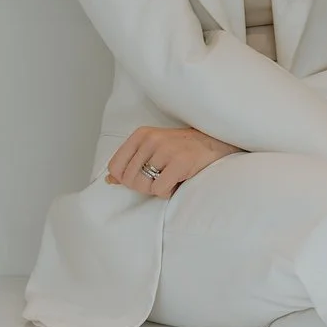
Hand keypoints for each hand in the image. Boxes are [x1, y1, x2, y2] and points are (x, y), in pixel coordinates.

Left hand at [108, 125, 237, 197]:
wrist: (216, 143)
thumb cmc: (184, 149)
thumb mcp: (153, 149)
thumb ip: (131, 162)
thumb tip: (110, 179)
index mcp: (141, 134)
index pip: (115, 166)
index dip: (125, 179)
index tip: (142, 177)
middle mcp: (150, 139)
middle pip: (129, 179)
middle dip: (144, 186)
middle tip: (161, 178)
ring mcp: (165, 150)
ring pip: (143, 186)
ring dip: (157, 189)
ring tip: (170, 178)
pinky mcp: (180, 162)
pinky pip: (159, 190)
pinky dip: (168, 192)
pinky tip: (178, 181)